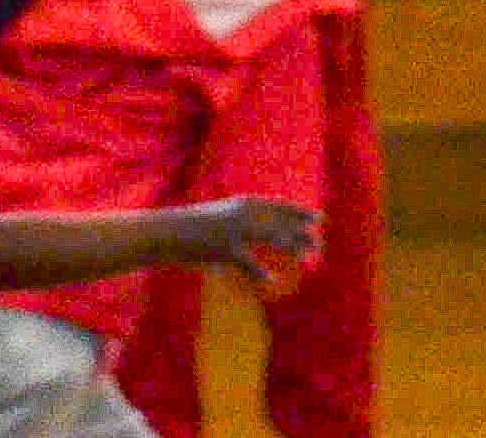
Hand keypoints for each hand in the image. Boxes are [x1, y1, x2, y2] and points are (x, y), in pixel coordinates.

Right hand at [174, 195, 319, 283]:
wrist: (166, 232)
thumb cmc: (191, 227)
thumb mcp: (218, 220)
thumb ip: (239, 225)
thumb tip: (257, 236)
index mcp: (240, 203)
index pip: (276, 205)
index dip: (298, 212)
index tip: (318, 217)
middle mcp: (241, 213)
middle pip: (279, 221)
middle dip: (301, 230)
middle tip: (318, 240)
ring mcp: (234, 230)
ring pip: (271, 237)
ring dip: (291, 246)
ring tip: (308, 257)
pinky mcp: (225, 248)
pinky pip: (249, 263)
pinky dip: (260, 273)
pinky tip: (272, 282)